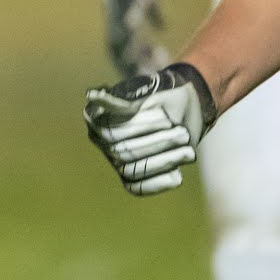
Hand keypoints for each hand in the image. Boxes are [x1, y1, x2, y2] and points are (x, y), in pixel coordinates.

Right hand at [84, 61, 217, 195]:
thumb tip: (91, 95)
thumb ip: (119, 99)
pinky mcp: (132, 176)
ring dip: (164, 161)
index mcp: (96, 118)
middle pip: (123, 152)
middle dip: (158, 143)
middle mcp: (101, 140)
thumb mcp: (145, 92)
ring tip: (188, 151)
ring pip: (132, 170)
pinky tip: (177, 175)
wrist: (184, 108)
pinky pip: (138, 187)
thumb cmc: (163, 96)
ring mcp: (116, 160)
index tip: (167, 118)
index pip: (113, 130)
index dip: (141, 127)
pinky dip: (158, 183)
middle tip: (183, 134)